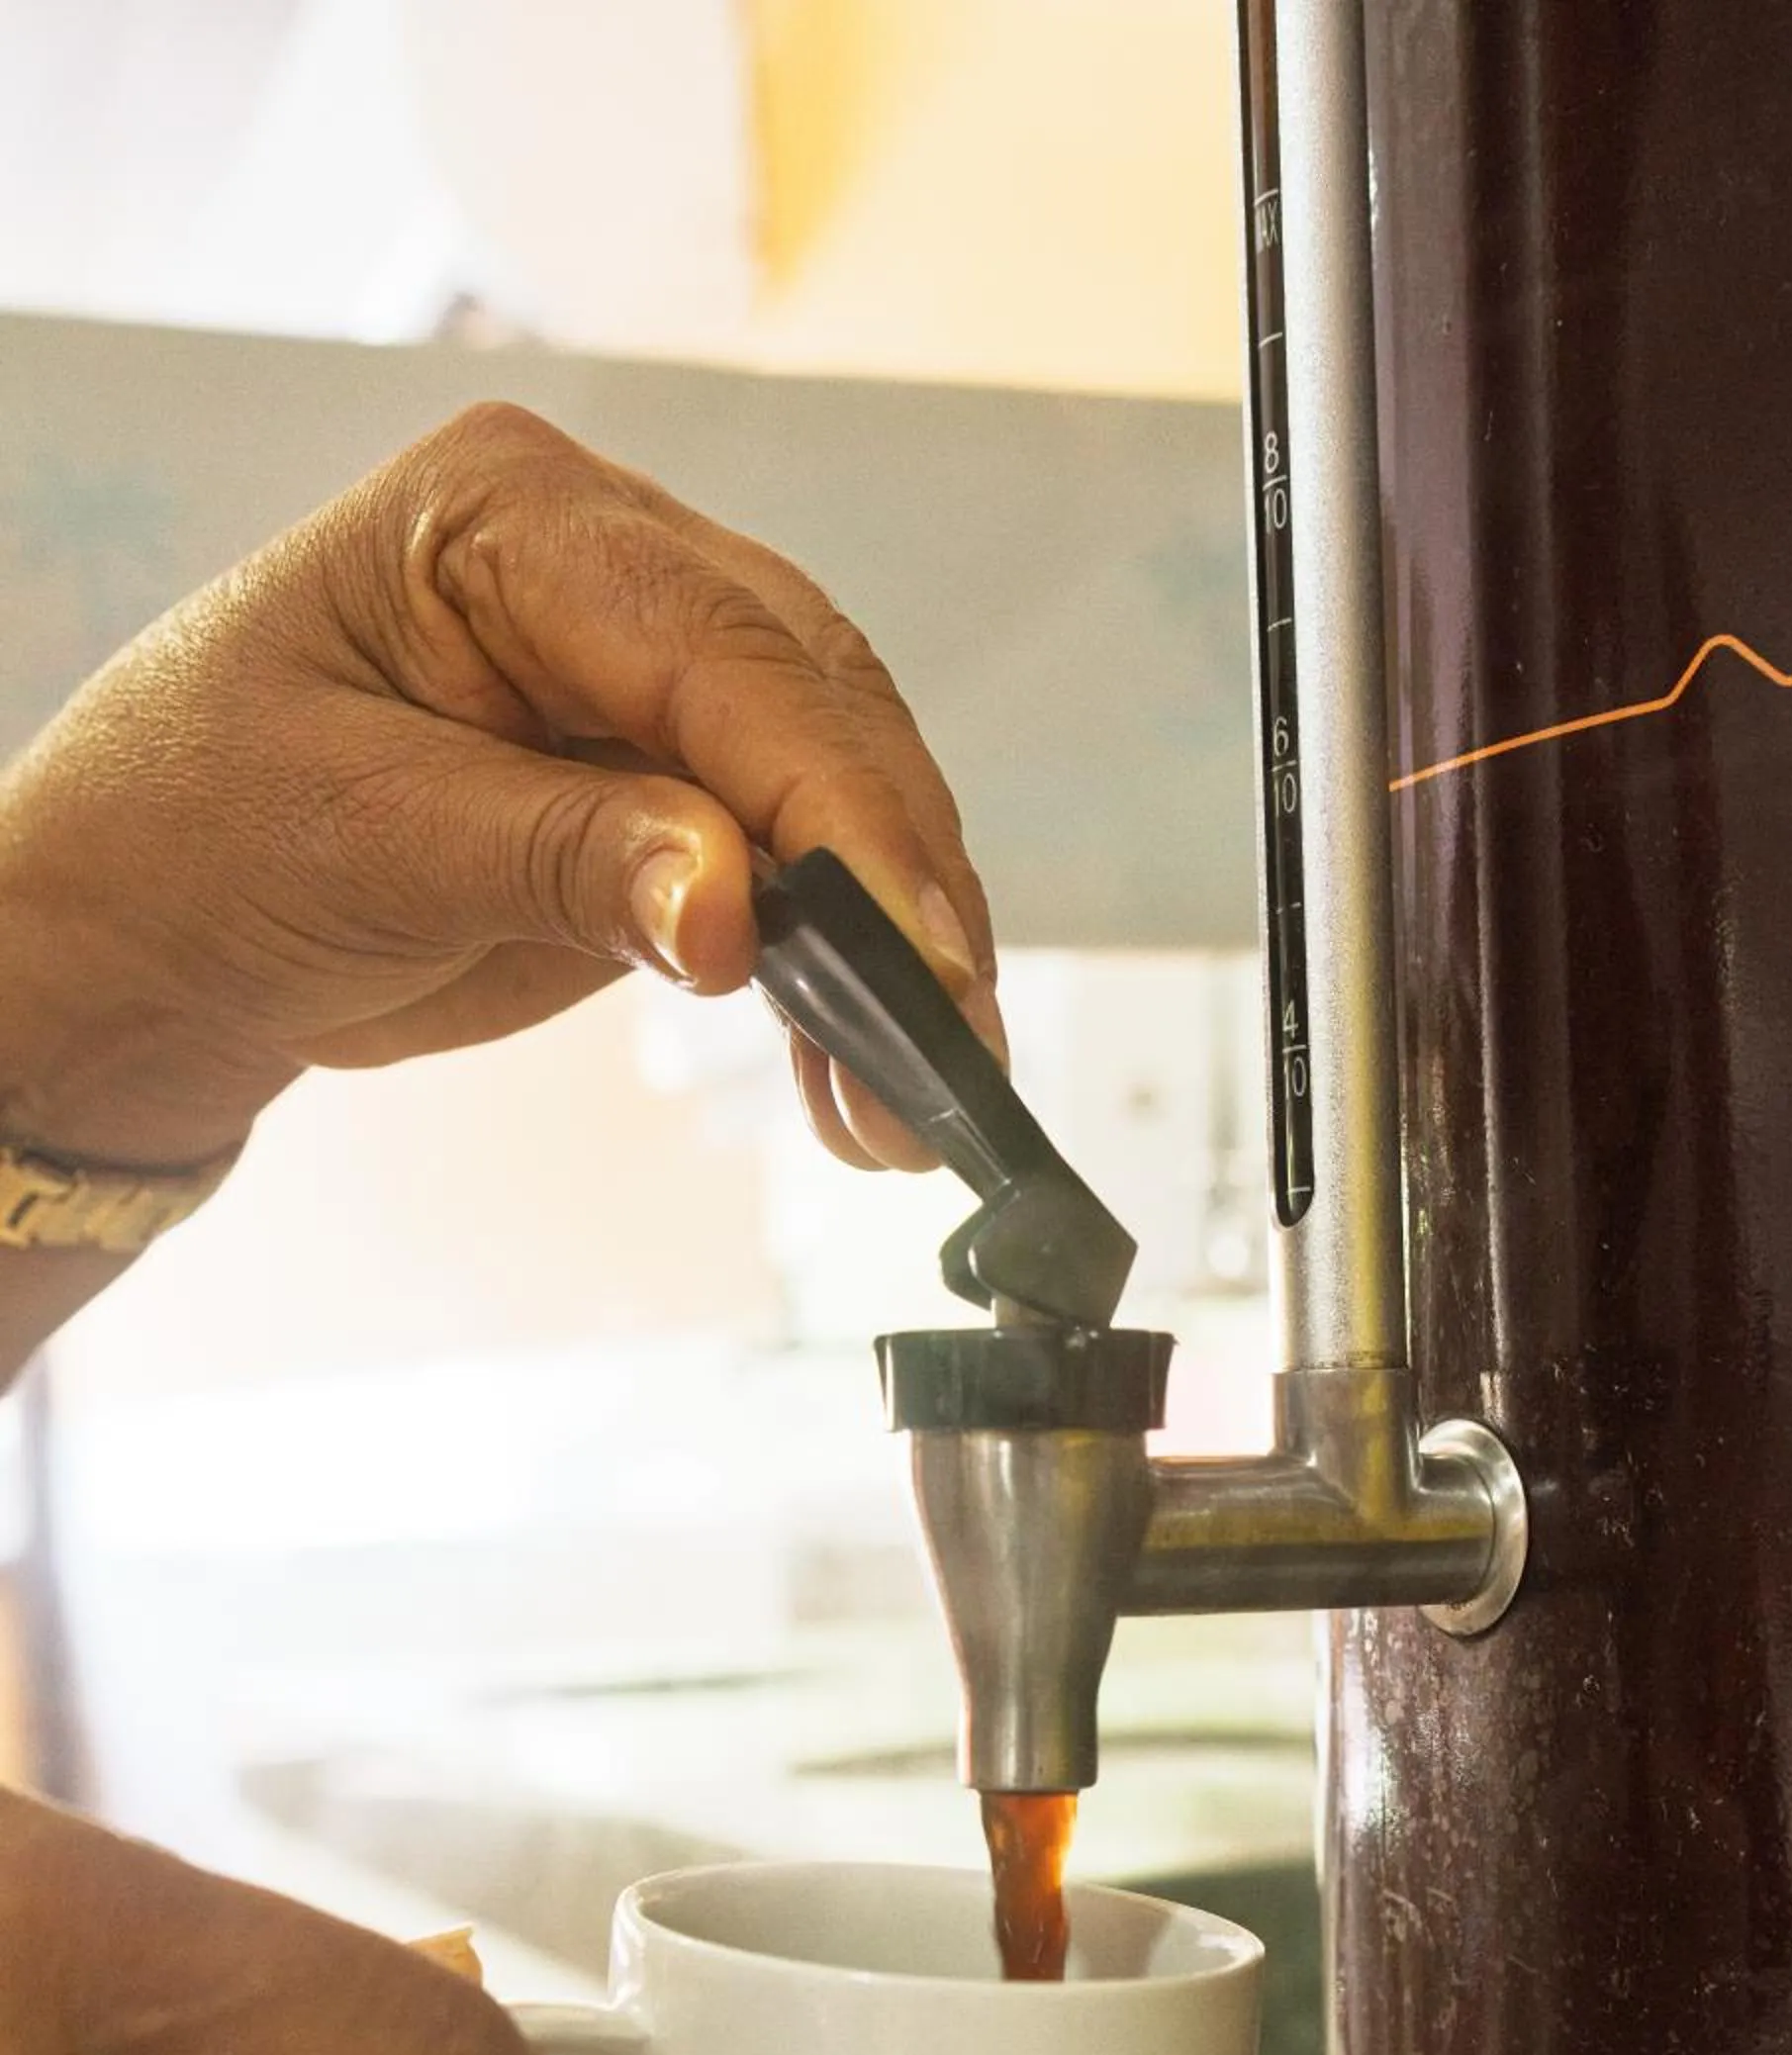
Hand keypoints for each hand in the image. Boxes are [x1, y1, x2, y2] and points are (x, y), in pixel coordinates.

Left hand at [0, 401, 1000, 1177]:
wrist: (138, 937)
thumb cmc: (189, 841)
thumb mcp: (364, 842)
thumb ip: (565, 859)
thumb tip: (739, 909)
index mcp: (510, 514)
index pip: (726, 650)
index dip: (833, 808)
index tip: (904, 948)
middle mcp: (608, 565)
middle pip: (818, 708)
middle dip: (894, 887)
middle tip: (945, 1045)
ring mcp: (649, 675)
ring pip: (839, 788)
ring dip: (894, 947)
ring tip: (913, 1096)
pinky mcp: (667, 786)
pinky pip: (797, 865)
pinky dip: (842, 974)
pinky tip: (864, 1072)